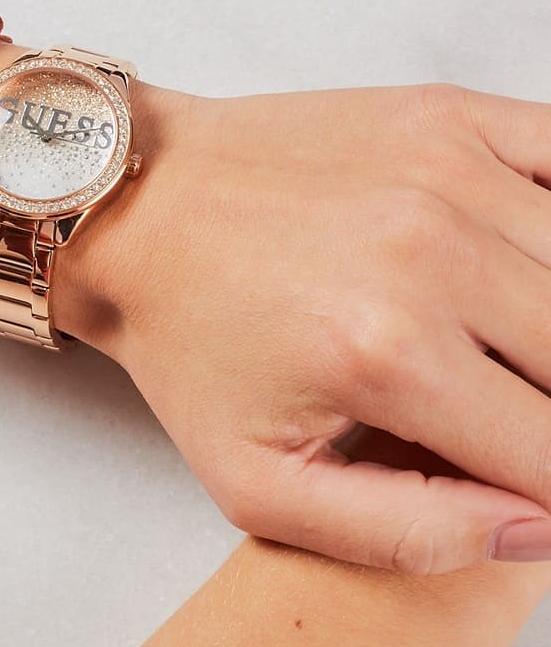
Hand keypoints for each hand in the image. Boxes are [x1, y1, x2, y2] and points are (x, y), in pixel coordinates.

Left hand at [0, 42, 550, 574]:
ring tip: (504, 347)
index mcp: (390, 357)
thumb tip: (539, 528)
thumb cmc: (185, 338)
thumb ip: (406, 531)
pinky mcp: (447, 116)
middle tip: (502, 410)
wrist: (135, 209)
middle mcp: (433, 255)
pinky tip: (532, 263)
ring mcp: (448, 172)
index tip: (525, 474)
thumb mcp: (256, 481)